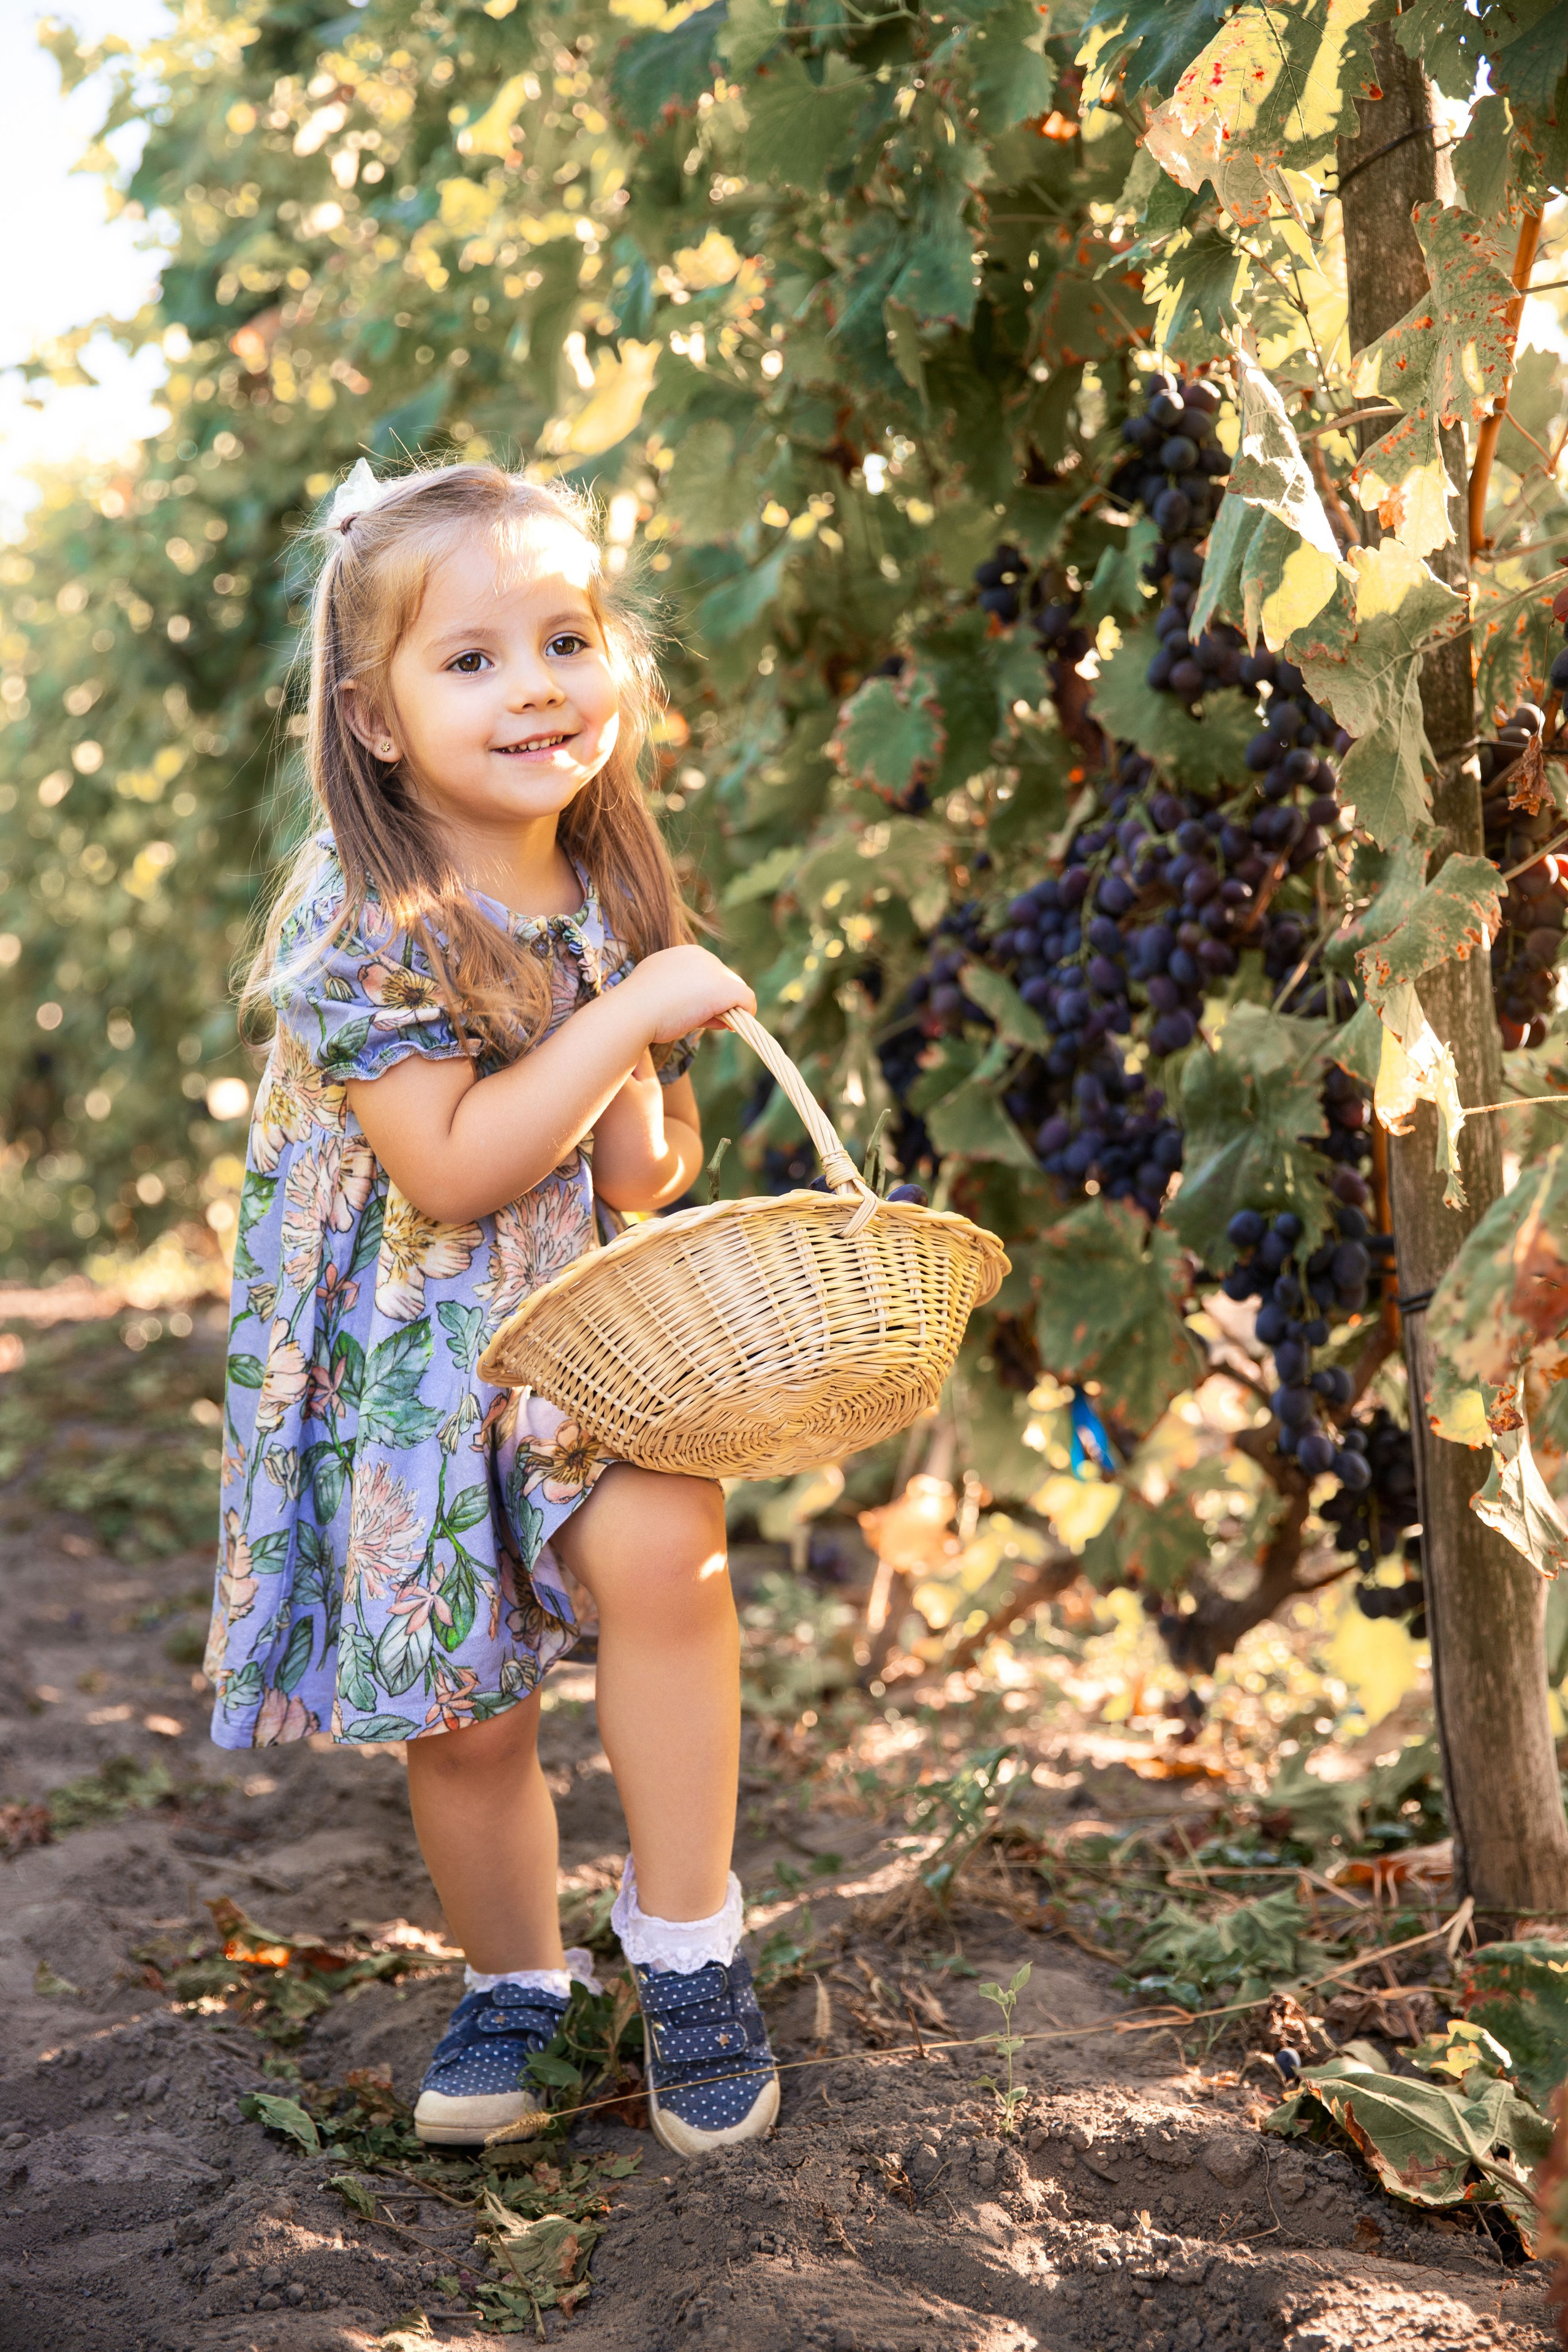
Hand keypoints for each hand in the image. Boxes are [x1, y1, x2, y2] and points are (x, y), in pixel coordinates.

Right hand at [628, 946, 754, 1044]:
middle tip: (704, 1021)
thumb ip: (683, 998)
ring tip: (711, 1024)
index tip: (693, 1011)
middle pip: (722, 979)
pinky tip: (734, 1026)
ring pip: (735, 989)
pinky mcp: (724, 988)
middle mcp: (700, 956)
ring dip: (728, 1008)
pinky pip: (747, 1000)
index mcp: (682, 954)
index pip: (705, 974)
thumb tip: (706, 1009)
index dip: (704, 994)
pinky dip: (745, 1014)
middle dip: (718, 1001)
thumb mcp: (661, 997)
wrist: (633, 1012)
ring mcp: (713, 970)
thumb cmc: (639, 1008)